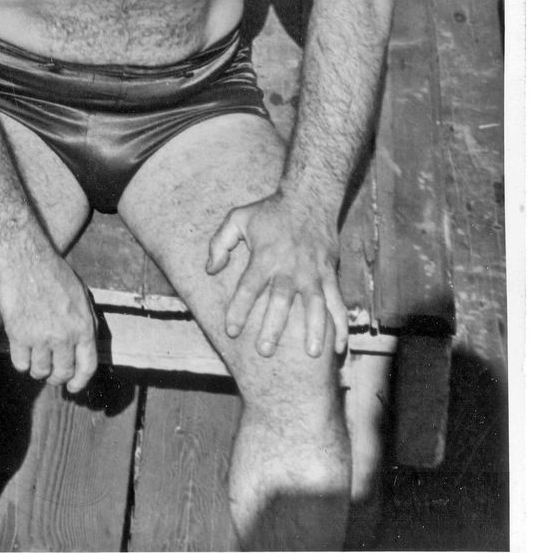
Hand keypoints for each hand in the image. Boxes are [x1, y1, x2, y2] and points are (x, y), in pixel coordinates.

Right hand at [0, 247, 98, 390]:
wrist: (26, 260)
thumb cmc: (54, 274)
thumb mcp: (82, 297)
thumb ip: (87, 323)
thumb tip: (88, 345)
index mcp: (83, 328)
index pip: (87, 367)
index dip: (80, 382)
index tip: (73, 387)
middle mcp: (63, 337)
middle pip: (62, 373)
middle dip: (57, 378)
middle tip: (50, 375)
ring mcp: (40, 337)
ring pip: (40, 370)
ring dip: (38, 371)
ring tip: (34, 364)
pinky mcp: (18, 334)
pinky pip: (20, 363)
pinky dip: (21, 363)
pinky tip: (21, 354)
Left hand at [207, 189, 348, 359]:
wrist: (309, 198)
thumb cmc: (270, 211)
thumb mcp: (236, 218)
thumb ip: (220, 243)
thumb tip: (211, 269)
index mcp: (264, 257)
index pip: (248, 288)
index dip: (238, 310)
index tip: (231, 331)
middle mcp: (290, 268)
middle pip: (281, 301)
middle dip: (273, 327)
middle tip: (264, 351)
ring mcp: (313, 273)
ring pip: (316, 305)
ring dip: (315, 330)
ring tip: (312, 354)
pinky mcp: (330, 274)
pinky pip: (338, 303)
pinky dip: (340, 325)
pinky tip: (339, 346)